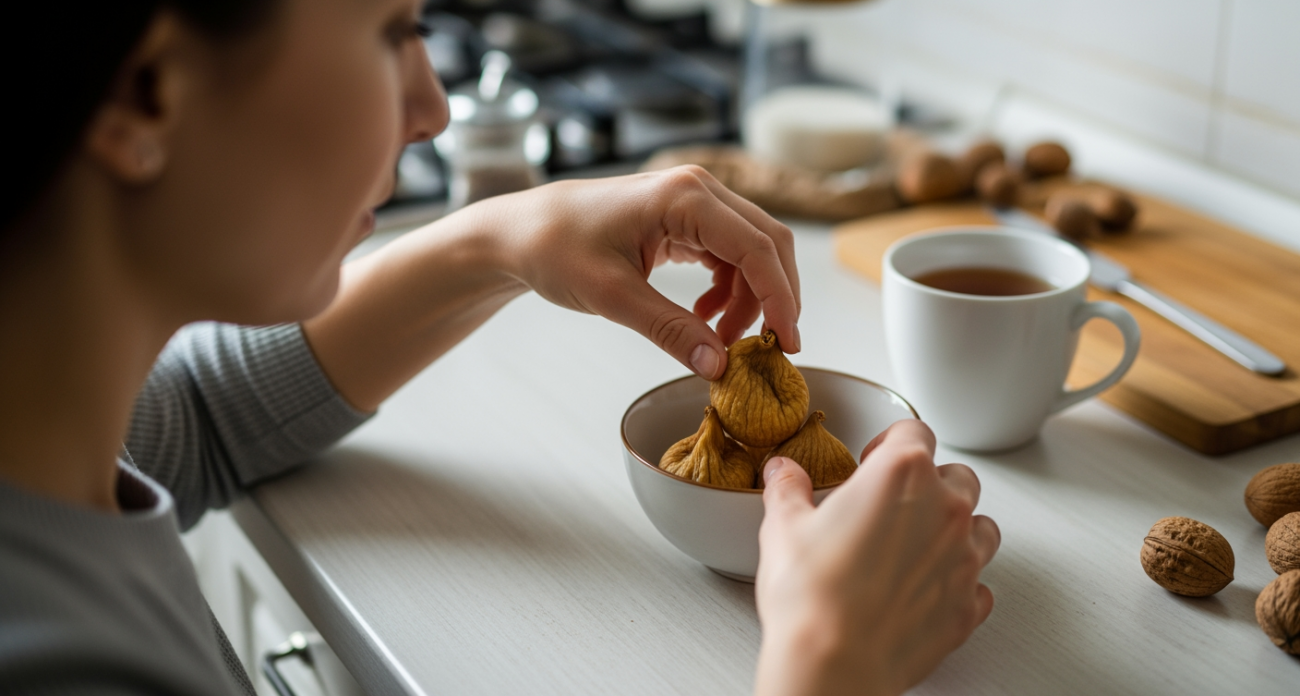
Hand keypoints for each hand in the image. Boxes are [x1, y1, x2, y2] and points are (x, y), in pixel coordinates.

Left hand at [478, 166, 800, 378]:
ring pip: (751, 252)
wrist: (519, 232)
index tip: (786, 345)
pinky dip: (729, 289)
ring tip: (721, 340)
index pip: (757, 248)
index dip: (781, 299)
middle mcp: (697, 189)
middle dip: (774, 299)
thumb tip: (719, 367)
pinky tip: (705, 316)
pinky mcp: (684, 217)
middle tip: (767, 350)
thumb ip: (669, 331)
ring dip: (749, 299)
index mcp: (683, 197)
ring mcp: (692, 200)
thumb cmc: (554, 250)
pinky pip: (727, 253)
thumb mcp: (611, 297)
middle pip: (767, 244)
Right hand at [754, 420, 999, 695]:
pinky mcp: (966, 606)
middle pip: (956, 475)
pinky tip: (928, 588)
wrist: (833, 662)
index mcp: (901, 474)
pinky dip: (958, 582)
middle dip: (929, 482)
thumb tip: (784, 475)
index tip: (874, 458)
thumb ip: (788, 490)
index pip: (914, 431)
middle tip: (894, 502)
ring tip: (917, 542)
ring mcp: (962, 559)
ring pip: (981, 527)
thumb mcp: (783, 527)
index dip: (891, 441)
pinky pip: (978, 584)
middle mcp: (943, 510)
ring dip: (954, 529)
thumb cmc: (812, 596)